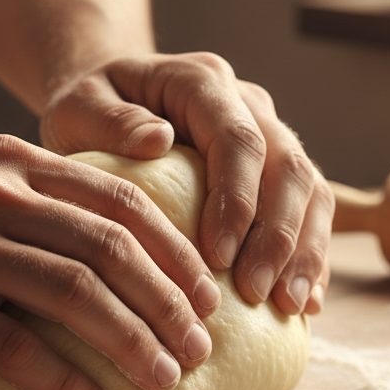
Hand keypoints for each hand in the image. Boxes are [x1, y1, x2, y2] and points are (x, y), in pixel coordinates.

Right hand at [0, 135, 220, 389]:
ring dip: (133, 341)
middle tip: (199, 346)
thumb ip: (29, 192)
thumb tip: (104, 237)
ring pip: (74, 293)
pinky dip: (65, 382)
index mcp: (11, 164)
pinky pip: (14, 347)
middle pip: (110, 247)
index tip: (203, 294)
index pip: (119, 201)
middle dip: (168, 301)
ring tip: (165, 379)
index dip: (174, 250)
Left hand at [40, 53, 332, 315]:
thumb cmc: (87, 111)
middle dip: (279, 235)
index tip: (219, 257)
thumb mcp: (78, 107)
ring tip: (287, 306)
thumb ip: (109, 121)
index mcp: (203, 82)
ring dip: (304, 252)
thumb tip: (157, 141)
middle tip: (255, 293)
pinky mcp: (275, 172)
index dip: (238, 200)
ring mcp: (269, 135)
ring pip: (311, 190)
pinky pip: (310, 212)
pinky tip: (304, 305)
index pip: (237, 139)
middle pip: (288, 167)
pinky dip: (312, 257)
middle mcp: (248, 104)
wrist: (107, 104)